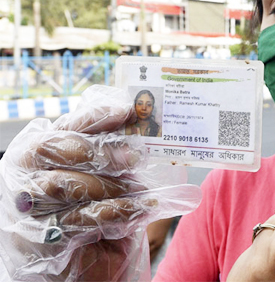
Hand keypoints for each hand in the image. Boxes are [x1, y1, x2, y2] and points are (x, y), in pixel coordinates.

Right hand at [0, 86, 200, 280]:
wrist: (83, 273)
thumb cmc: (95, 219)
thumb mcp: (108, 182)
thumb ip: (116, 158)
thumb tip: (148, 129)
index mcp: (40, 153)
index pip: (64, 124)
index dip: (96, 115)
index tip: (129, 110)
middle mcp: (25, 176)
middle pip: (52, 147)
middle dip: (99, 149)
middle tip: (135, 157)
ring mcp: (26, 208)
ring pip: (63, 183)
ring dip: (110, 186)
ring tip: (141, 192)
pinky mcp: (39, 239)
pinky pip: (77, 218)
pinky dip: (116, 211)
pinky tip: (141, 209)